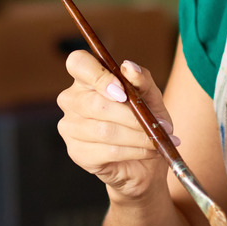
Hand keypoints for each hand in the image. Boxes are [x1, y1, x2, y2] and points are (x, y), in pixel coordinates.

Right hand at [56, 51, 177, 202]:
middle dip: (131, 116)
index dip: (98, 76)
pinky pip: (107, 151)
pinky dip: (134, 151)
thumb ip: (142, 79)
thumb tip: (129, 67)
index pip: (78, 63)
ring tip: (156, 139)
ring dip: (137, 136)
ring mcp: (70, 127)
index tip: (122, 91)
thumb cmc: (144, 120)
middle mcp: (72, 100)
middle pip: (95, 103)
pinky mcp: (76, 153)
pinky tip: (148, 151)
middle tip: (157, 124)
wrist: (145, 161)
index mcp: (86, 79)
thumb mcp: (151, 96)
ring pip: (104, 130)